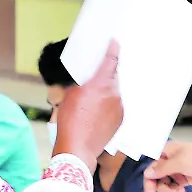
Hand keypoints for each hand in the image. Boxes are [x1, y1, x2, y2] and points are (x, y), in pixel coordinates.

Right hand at [52, 39, 120, 164]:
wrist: (78, 148)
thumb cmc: (70, 121)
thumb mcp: (70, 95)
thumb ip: (82, 83)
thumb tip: (88, 81)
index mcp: (100, 83)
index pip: (111, 61)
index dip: (113, 50)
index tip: (115, 43)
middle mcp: (114, 93)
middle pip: (113, 77)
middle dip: (106, 76)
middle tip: (97, 78)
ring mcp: (119, 106)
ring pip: (115, 92)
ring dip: (107, 92)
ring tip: (93, 102)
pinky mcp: (121, 118)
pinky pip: (116, 105)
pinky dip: (109, 105)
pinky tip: (97, 114)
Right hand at [141, 141, 191, 191]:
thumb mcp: (180, 162)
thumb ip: (162, 168)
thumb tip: (147, 173)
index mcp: (166, 152)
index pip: (150, 167)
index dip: (148, 181)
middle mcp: (169, 161)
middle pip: (155, 177)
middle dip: (159, 188)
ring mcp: (176, 170)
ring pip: (164, 183)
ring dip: (168, 191)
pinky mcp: (183, 178)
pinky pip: (173, 186)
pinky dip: (174, 191)